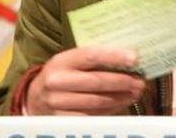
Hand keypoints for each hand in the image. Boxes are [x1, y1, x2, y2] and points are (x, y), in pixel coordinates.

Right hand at [26, 46, 145, 115]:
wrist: (35, 98)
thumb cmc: (61, 75)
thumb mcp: (70, 62)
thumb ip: (93, 59)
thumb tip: (128, 58)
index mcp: (62, 61)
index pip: (91, 55)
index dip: (115, 57)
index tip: (135, 58)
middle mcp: (57, 81)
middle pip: (96, 81)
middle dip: (123, 82)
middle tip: (140, 81)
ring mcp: (58, 102)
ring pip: (97, 101)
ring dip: (120, 97)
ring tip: (135, 93)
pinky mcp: (62, 119)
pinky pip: (92, 115)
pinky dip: (110, 110)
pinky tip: (121, 104)